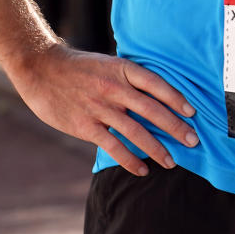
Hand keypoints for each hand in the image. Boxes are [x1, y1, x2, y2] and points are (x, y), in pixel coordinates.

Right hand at [7, 43, 197, 176]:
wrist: (41, 69)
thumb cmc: (79, 68)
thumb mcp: (107, 63)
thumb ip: (129, 79)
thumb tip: (156, 96)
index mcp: (122, 69)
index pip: (156, 84)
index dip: (176, 99)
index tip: (192, 113)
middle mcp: (114, 87)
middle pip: (152, 110)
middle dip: (175, 128)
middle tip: (193, 141)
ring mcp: (99, 107)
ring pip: (135, 131)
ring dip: (157, 148)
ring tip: (171, 161)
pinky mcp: (85, 125)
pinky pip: (113, 146)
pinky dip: (130, 160)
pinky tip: (142, 169)